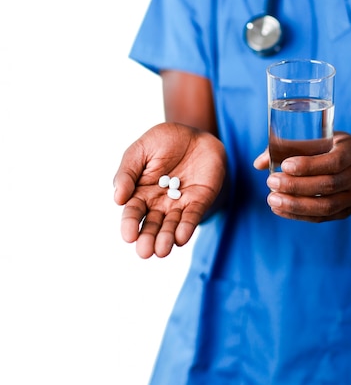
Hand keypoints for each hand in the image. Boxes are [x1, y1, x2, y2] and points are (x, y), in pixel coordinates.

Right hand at [113, 123, 226, 257]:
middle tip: (145, 252)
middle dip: (148, 239)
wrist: (194, 132)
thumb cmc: (162, 141)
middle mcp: (159, 204)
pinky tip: (180, 238)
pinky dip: (187, 227)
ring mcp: (180, 204)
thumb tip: (117, 199)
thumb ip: (127, 173)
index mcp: (140, 193)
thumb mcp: (140, 151)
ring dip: (166, 239)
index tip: (129, 235)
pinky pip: (192, 216)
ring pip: (171, 226)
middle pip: (152, 225)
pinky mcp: (199, 200)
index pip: (133, 213)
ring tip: (162, 250)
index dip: (130, 225)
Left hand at [254, 132, 350, 221]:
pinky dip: (299, 215)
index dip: (309, 165)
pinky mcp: (346, 212)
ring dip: (296, 205)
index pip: (334, 161)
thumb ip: (291, 147)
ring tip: (272, 199)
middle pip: (328, 185)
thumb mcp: (321, 138)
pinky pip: (322, 217)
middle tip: (271, 182)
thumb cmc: (334, 148)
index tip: (285, 166)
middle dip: (296, 186)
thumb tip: (258, 163)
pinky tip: (279, 209)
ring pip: (326, 206)